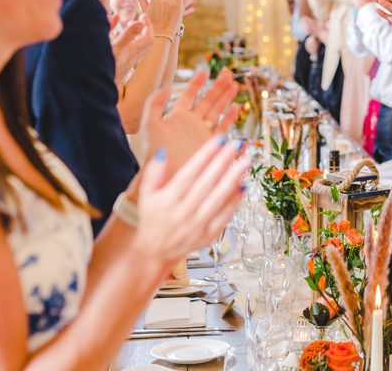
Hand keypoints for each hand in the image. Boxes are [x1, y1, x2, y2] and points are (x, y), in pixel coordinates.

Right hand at [111, 13, 153, 83]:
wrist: (94, 88)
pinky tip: (112, 35)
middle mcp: (130, 58)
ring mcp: (123, 62)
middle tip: (134, 20)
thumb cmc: (104, 67)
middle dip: (139, 29)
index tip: (143, 15)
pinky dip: (119, 40)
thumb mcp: (115, 48)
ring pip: (131, 46)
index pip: (148, 38)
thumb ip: (128, 35)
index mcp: (132, 52)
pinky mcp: (115, 65)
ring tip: (123, 26)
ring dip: (129, 35)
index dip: (148, 25)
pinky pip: (122, 50)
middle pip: (142, 42)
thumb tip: (140, 22)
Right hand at [132, 137, 250, 265]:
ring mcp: (197, 225)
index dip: (206, 155)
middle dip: (224, 161)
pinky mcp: (208, 235)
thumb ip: (154, 173)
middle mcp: (183, 212)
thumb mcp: (145, 195)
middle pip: (208, 182)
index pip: (190, 172)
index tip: (220, 139)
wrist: (154, 252)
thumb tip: (164, 152)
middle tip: (237, 144)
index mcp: (168, 199)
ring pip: (219, 198)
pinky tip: (243, 186)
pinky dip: (234, 201)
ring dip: (234, 178)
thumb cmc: (151, 219)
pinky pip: (225, 216)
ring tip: (245, 161)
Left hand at [143, 66, 240, 164]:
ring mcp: (202, 133)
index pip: (189, 96)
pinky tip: (236, 107)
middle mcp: (191, 123)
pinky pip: (223, 128)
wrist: (166, 176)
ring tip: (234, 85)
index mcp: (177, 117)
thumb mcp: (150, 124)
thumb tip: (165, 86)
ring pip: (217, 111)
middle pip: (207, 101)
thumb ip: (155, 104)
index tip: (204, 72)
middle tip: (228, 74)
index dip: (196, 83)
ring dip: (226, 98)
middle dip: (218, 87)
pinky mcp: (211, 144)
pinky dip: (230, 118)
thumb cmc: (155, 153)